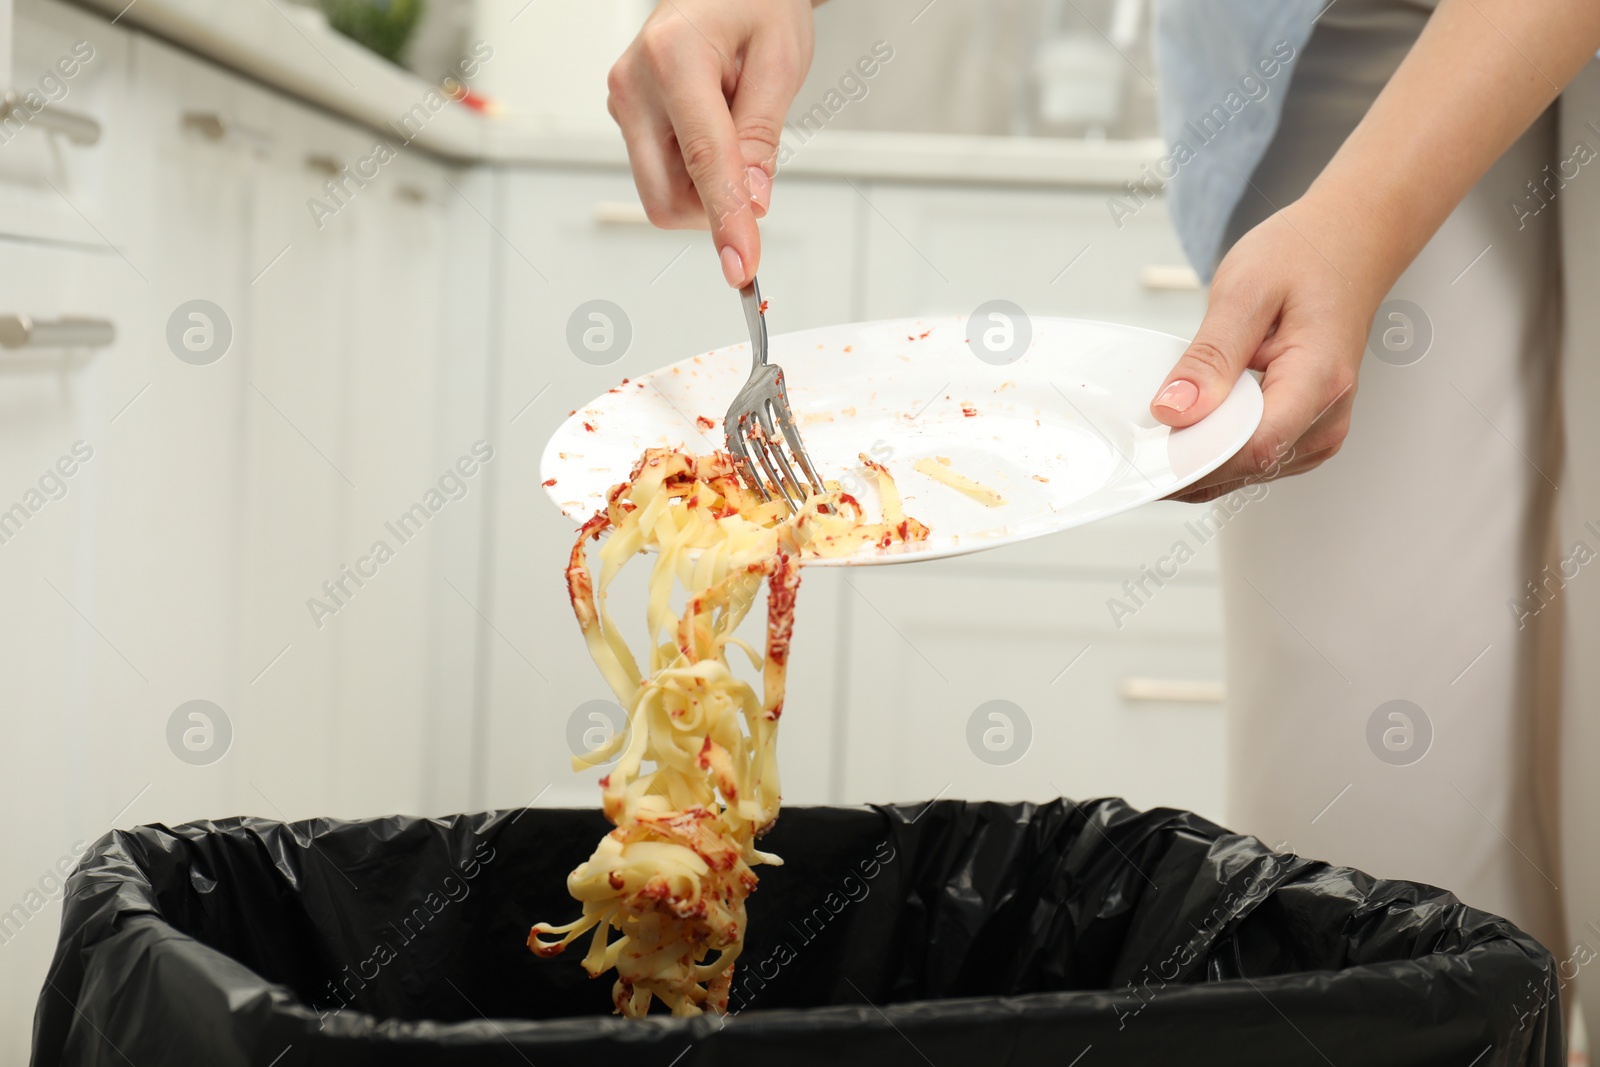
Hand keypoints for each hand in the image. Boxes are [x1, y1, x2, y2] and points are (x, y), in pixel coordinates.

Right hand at [607, 0, 816, 287]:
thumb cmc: (755, 2)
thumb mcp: (781, 60)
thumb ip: (763, 136)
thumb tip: (753, 203)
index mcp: (673, 59)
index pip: (704, 164)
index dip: (727, 221)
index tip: (742, 264)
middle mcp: (634, 85)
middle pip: (668, 197)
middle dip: (717, 205)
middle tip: (756, 166)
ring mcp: (624, 103)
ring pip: (664, 192)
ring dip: (708, 185)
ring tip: (734, 123)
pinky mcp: (627, 117)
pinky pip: (662, 173)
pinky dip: (696, 171)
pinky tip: (714, 125)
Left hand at [1148, 195, 1387, 502]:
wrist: (1345, 245)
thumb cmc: (1305, 257)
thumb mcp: (1245, 290)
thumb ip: (1210, 356)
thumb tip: (1175, 411)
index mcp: (1320, 381)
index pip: (1253, 447)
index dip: (1195, 458)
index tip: (1147, 454)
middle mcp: (1327, 418)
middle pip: (1245, 467)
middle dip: (1187, 459)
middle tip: (1136, 438)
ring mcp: (1317, 432)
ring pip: (1243, 472)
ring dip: (1197, 457)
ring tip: (1164, 424)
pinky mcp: (1302, 434)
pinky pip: (1249, 460)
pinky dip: (1213, 448)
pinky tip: (1191, 423)